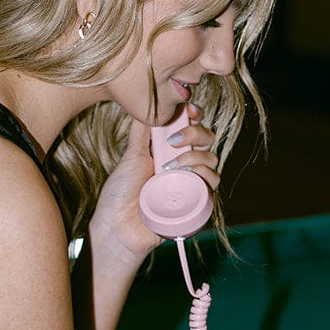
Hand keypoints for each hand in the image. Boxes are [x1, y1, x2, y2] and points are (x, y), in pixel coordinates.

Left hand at [89, 105, 219, 261]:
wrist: (117, 225)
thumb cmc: (121, 194)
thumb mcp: (131, 155)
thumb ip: (142, 130)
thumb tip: (148, 104)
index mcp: (169, 152)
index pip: (191, 128)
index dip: (194, 116)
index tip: (189, 110)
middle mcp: (183, 165)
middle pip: (208, 139)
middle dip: (195, 133)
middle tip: (173, 141)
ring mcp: (191, 183)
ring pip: (212, 160)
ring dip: (195, 156)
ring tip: (170, 166)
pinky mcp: (196, 202)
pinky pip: (212, 183)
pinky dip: (202, 175)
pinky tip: (182, 176)